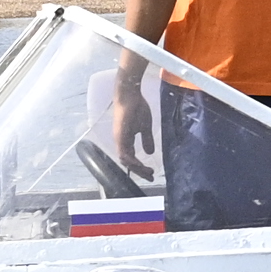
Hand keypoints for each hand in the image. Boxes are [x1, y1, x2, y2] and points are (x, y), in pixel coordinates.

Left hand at [105, 64, 158, 178]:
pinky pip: (124, 153)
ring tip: (148, 172)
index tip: (151, 173)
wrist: (129, 94)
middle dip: (139, 171)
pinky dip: (131, 161)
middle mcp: (121, 142)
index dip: (140, 167)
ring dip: (136, 168)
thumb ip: (147, 140)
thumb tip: (149, 153)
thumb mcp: (145, 126)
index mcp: (126, 140)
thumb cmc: (137, 107)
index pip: (131, 159)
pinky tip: (140, 164)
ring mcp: (119, 139)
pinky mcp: (120, 135)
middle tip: (150, 176)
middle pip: (127, 162)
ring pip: (125, 160)